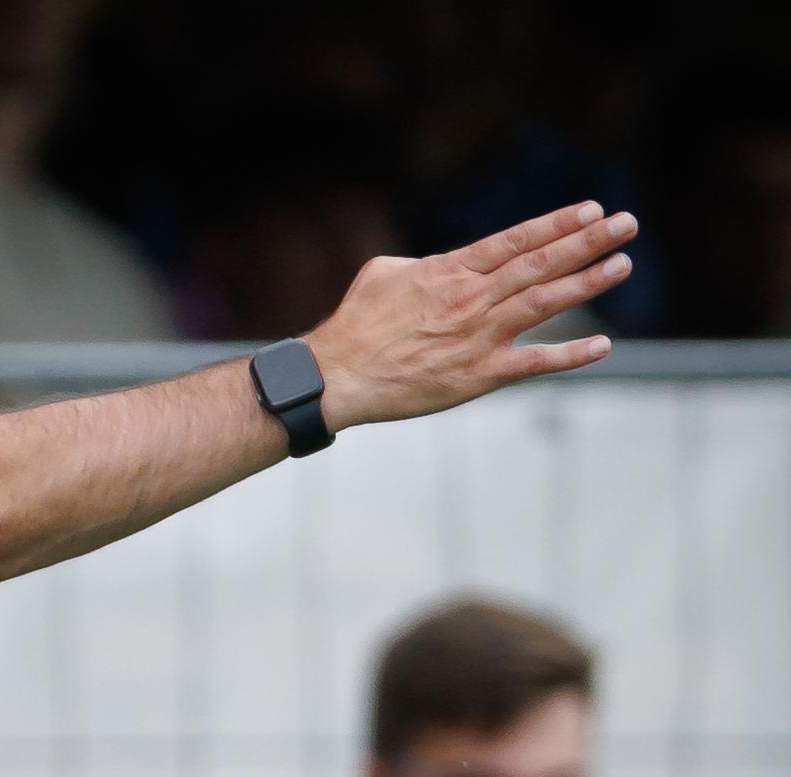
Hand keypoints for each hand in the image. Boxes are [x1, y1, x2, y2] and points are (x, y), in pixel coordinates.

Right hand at [305, 200, 638, 429]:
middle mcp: (472, 298)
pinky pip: (533, 363)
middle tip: (627, 224)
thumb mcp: (383, 273)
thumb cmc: (355, 323)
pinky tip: (602, 346)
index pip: (516, 240)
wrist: (338, 374)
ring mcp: (478, 337)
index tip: (593, 211)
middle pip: (541, 263)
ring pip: (544, 302)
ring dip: (587, 282)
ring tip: (622, 265)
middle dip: (588, 242)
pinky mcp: (478, 376)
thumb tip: (444, 263)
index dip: (558, 223)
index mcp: (450, 271)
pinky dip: (570, 355)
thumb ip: (424, 264)